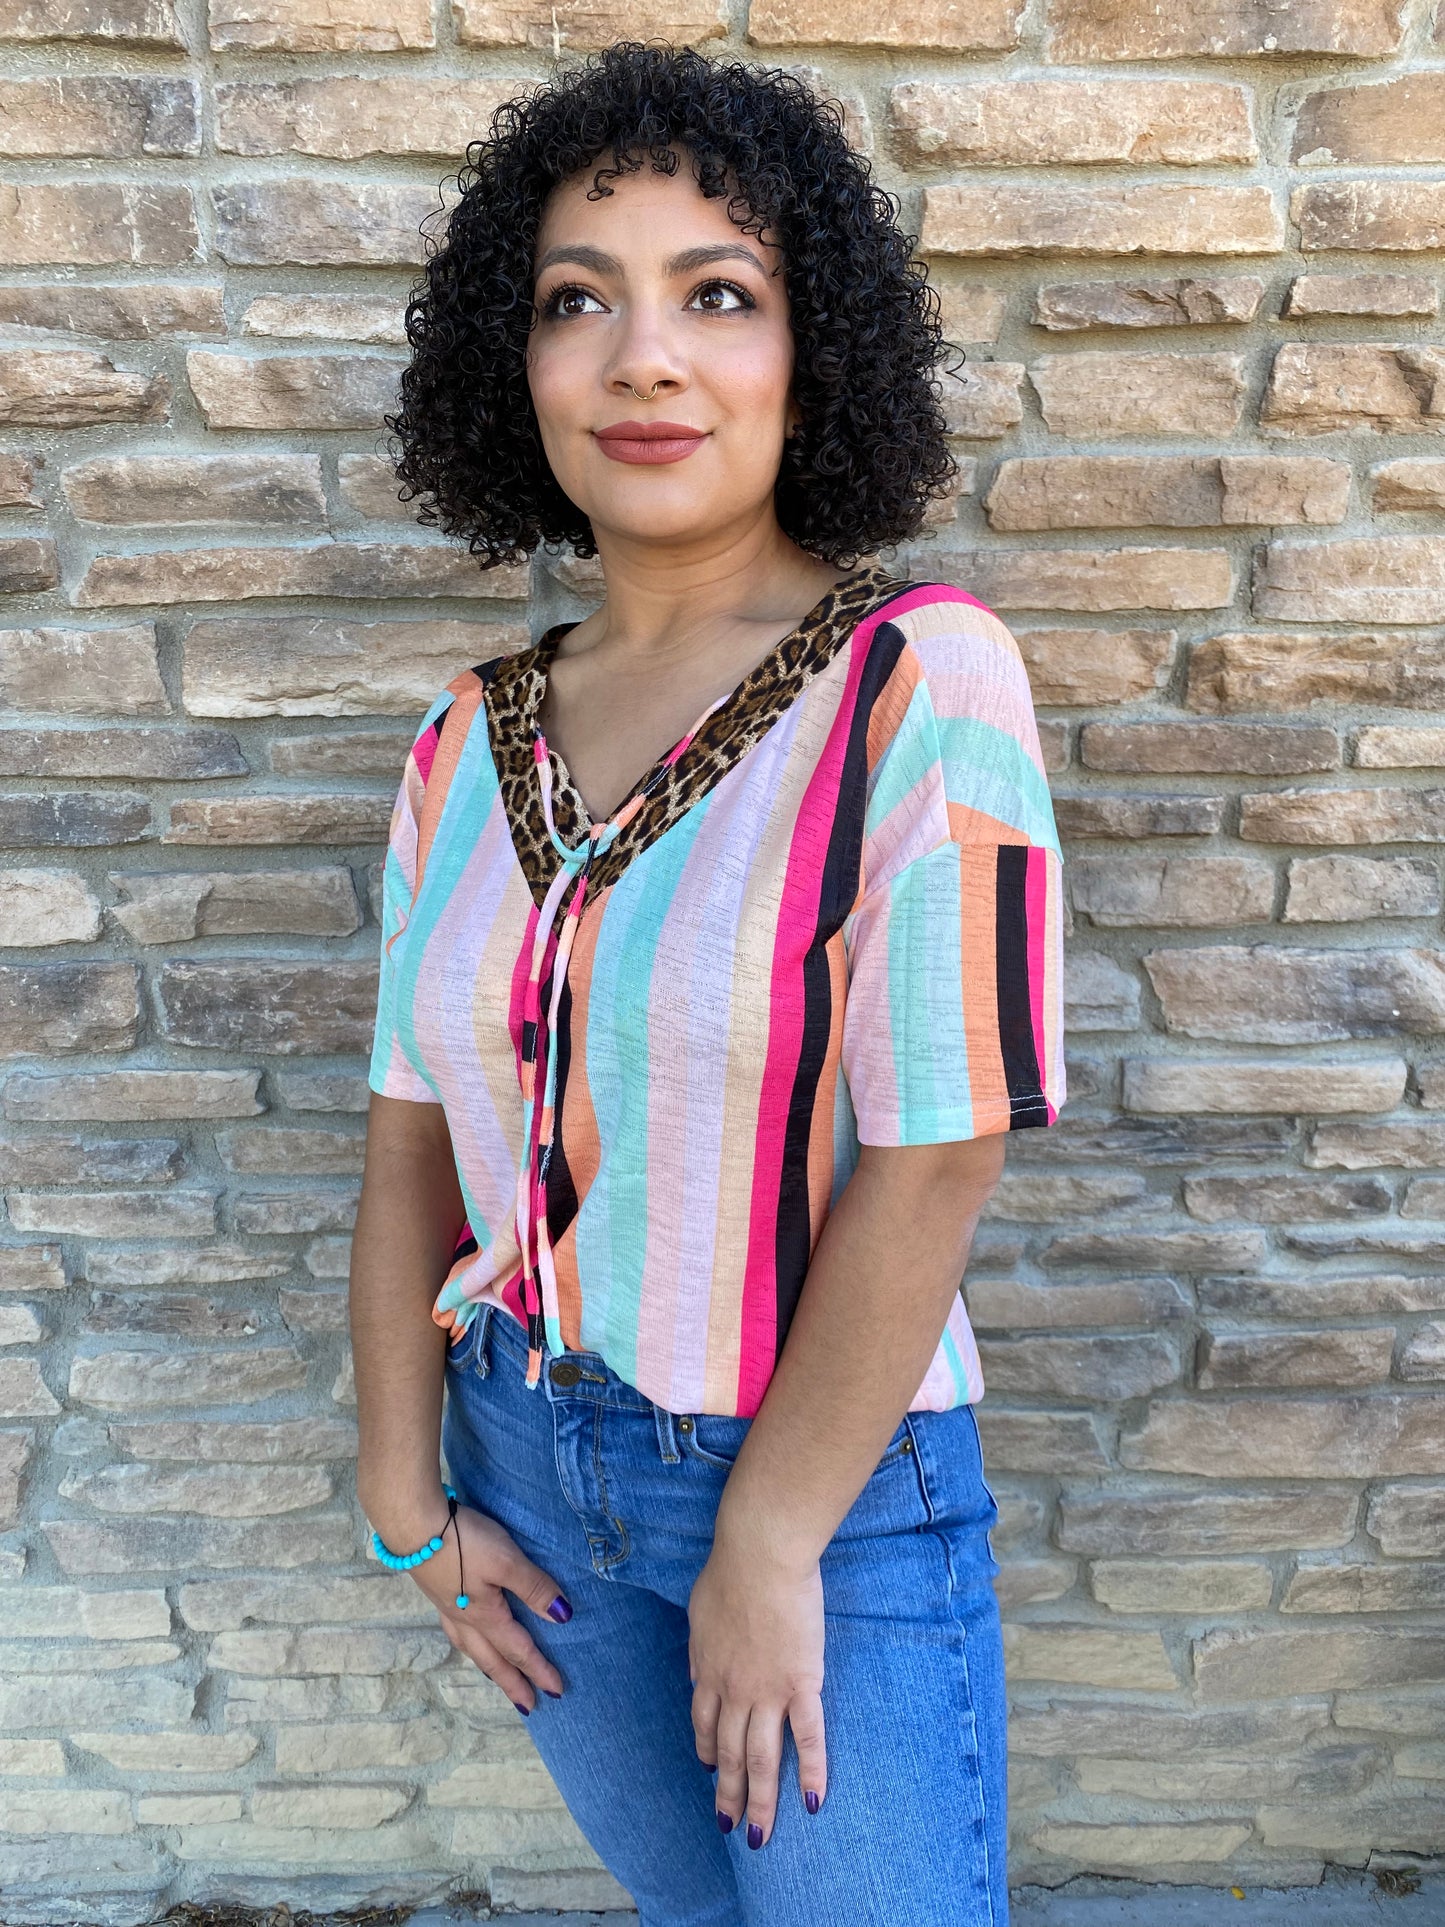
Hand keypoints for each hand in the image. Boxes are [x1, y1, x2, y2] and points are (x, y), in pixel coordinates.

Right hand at [388, 1495, 573, 1712]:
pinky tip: (467, 1635)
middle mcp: (465, 1619)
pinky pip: (457, 1632)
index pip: (518, 1649)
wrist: (412, 1525)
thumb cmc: (463, 1542)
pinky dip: (468, 1645)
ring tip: (497, 1677)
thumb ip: (534, 1588)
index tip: (557, 1691)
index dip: (539, 1669)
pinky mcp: (436, 1592)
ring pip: (472, 1648)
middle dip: (512, 1683)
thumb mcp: (506, 1561)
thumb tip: (562, 1618)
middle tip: (529, 1706)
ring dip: (488, 1667)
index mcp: (485, 1616)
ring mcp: (447, 1607)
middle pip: (492, 1659)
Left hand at [687, 1530, 825, 1845]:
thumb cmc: (729, 1572)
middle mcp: (733, 1691)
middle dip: (730, 1794)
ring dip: (761, 1801)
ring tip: (761, 1835)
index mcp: (708, 1671)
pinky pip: (808, 1736)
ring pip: (763, 1758)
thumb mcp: (699, 1611)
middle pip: (730, 1753)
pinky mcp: (802, 1684)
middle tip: (731, 1826)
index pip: (704, 1724)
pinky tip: (815, 1801)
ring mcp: (768, 1692)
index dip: (708, 1752)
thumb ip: (701, 1646)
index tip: (712, 1771)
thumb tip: (698, 1670)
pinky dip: (812, 1772)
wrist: (760, 1556)